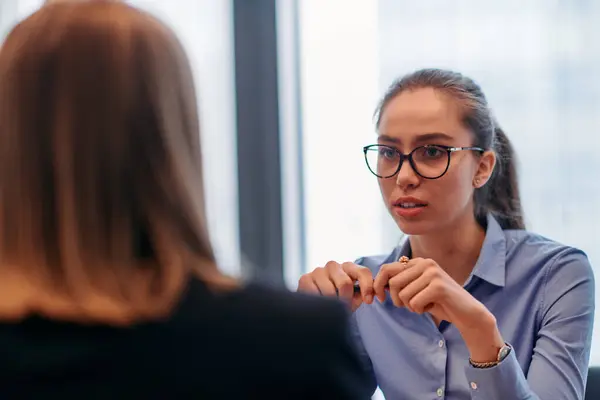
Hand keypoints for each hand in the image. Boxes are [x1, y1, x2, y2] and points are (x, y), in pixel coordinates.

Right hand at [298, 261, 374, 311]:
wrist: (316, 306)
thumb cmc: (338, 300)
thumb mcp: (353, 298)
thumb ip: (362, 295)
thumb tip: (367, 297)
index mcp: (348, 267)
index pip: (363, 272)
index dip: (367, 287)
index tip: (368, 301)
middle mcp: (333, 265)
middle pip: (345, 283)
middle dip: (346, 300)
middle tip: (343, 309)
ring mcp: (318, 271)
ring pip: (330, 292)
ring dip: (332, 305)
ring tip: (331, 309)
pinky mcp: (305, 279)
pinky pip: (316, 296)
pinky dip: (321, 305)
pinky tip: (320, 306)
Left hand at [373, 257, 503, 361]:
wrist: (467, 313)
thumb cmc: (439, 302)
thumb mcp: (416, 288)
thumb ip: (400, 282)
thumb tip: (374, 284)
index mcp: (417, 261)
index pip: (387, 269)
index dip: (378, 285)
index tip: (380, 299)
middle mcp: (425, 263)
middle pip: (393, 283)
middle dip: (396, 299)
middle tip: (409, 306)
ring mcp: (432, 273)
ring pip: (403, 294)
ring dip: (410, 306)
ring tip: (424, 305)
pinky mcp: (438, 286)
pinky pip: (414, 302)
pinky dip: (419, 310)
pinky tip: (431, 307)